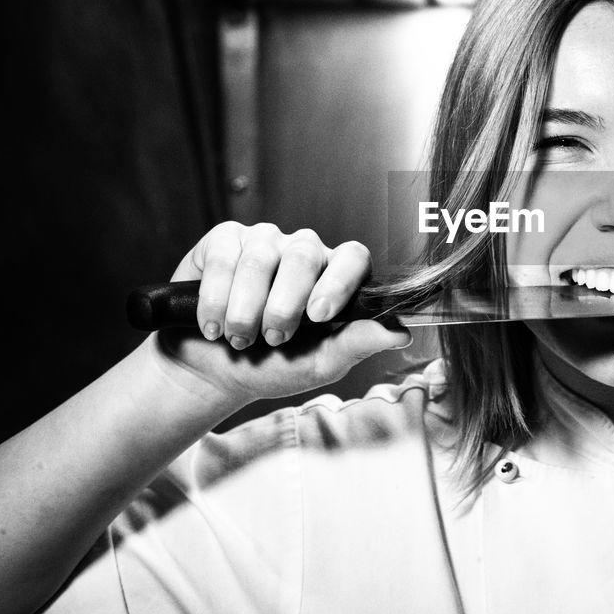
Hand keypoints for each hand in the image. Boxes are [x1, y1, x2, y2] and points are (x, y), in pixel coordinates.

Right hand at [149, 222, 410, 406]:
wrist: (214, 373)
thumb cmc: (274, 366)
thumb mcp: (318, 363)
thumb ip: (357, 344)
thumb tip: (400, 333)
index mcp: (336, 277)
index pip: (353, 258)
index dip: (338, 282)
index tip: (318, 316)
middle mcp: (304, 251)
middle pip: (304, 255)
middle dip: (284, 305)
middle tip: (272, 339)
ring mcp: (264, 241)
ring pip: (260, 259)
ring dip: (245, 310)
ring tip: (240, 339)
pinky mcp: (224, 240)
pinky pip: (224, 258)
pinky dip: (215, 299)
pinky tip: (212, 325)